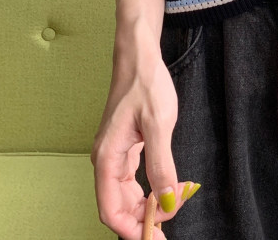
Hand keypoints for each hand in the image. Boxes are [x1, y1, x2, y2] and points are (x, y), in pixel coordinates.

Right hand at [91, 33, 195, 238]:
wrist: (139, 56)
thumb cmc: (146, 84)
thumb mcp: (159, 124)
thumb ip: (162, 166)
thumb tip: (166, 203)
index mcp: (107, 158)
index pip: (111, 210)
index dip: (131, 229)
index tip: (154, 237)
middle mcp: (106, 159)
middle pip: (118, 206)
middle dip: (142, 220)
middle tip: (169, 224)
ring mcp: (114, 153)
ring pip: (125, 194)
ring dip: (146, 206)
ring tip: (171, 207)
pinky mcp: (125, 146)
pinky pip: (132, 178)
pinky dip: (147, 189)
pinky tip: (164, 189)